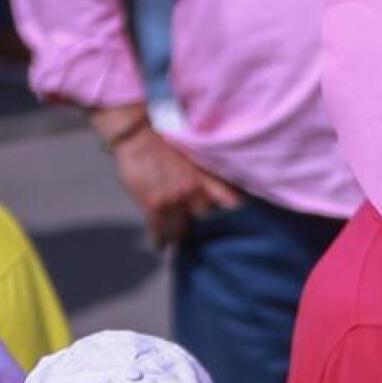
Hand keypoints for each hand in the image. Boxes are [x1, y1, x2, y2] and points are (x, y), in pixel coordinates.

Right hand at [105, 120, 240, 247]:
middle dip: (204, 231)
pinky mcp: (152, 207)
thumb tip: (215, 196)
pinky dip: (160, 242)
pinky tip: (161, 245)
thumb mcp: (192, 159)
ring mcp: (172, 202)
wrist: (137, 137)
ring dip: (179, 237)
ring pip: (181, 233)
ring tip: (178, 239)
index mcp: (205, 179)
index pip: (230, 203)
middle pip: (206, 224)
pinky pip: (159, 234)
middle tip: (202, 237)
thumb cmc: (164, 145)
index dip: (238, 217)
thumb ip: (204, 178)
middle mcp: (192, 193)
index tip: (244, 227)